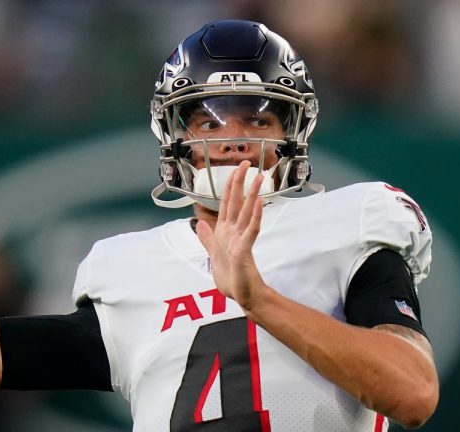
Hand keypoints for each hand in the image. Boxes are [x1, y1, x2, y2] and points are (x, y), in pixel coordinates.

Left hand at [195, 161, 267, 309]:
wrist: (241, 295)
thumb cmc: (231, 277)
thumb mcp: (213, 254)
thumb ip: (207, 238)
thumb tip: (200, 224)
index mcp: (226, 231)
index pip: (227, 202)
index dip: (230, 185)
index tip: (235, 169)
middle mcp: (234, 231)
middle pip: (238, 201)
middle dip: (241, 181)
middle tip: (248, 163)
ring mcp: (241, 239)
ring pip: (247, 212)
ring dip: (253, 194)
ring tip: (259, 178)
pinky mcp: (245, 249)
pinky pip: (251, 230)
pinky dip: (256, 216)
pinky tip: (259, 203)